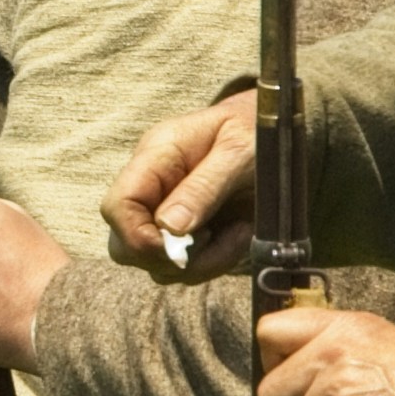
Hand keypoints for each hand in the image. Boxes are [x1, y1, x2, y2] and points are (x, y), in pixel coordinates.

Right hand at [103, 91, 255, 276]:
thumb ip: (204, 187)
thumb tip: (169, 229)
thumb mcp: (239, 150)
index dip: (139, 238)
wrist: (276, 127)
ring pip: (156, 265)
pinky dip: (213, 263)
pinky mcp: (189, 232)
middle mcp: (153, 188)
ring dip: (200, 264)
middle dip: (168, 259)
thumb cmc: (258, 130)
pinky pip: (185, 268)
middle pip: (124, 245)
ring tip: (239, 233)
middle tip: (214, 240)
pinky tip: (239, 235)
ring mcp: (167, 212)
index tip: (181, 249)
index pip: (117, 206)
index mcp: (156, 157)